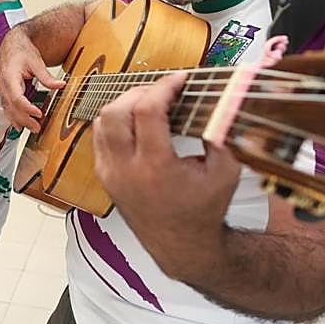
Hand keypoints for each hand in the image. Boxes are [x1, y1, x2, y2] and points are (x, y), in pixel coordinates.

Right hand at [0, 27, 65, 132]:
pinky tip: (20, 126)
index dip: (27, 108)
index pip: (16, 97)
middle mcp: (3, 85)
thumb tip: (60, 85)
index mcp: (10, 77)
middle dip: (25, 119)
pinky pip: (7, 108)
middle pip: (12, 107)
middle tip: (38, 127)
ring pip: (8, 110)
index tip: (38, 114)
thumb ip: (47, 76)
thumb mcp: (36, 61)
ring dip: (20, 121)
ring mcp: (2, 90)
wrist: (11, 45)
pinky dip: (13, 118)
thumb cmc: (21, 51)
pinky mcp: (4, 93)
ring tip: (33, 129)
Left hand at [92, 73, 238, 279]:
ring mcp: (110, 174)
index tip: (180, 79)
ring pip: (101, 122)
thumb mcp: (226, 171)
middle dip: (140, 92)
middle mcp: (126, 171)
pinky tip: (137, 121)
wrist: (181, 244)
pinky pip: (99, 137)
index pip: (147, 110)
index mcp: (156, 168)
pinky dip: (115, 122)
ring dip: (124, 105)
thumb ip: (221, 133)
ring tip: (150, 103)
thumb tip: (223, 99)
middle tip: (163, 90)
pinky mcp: (104, 176)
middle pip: (115, 111)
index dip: (164, 86)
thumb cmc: (204, 209)